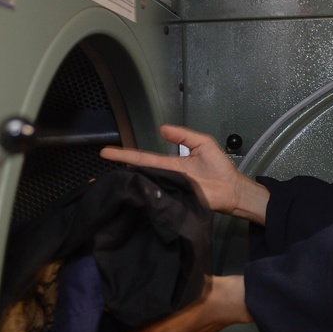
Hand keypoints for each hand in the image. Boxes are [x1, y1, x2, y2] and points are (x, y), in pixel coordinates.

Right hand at [101, 124, 268, 224]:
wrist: (233, 189)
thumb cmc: (220, 167)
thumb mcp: (203, 144)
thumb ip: (184, 136)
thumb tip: (161, 129)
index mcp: (170, 164)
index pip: (144, 158)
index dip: (126, 155)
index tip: (106, 152)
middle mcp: (166, 178)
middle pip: (140, 173)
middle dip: (121, 170)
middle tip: (99, 168)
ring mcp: (170, 191)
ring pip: (147, 186)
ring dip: (131, 182)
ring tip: (110, 179)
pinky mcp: (177, 203)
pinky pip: (160, 199)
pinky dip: (148, 196)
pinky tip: (135, 193)